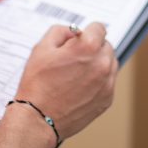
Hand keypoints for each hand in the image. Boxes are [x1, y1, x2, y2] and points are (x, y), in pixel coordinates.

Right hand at [13, 22, 116, 140]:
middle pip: (105, 45)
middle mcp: (102, 63)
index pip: (99, 28)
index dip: (86, 31)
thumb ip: (61, 31)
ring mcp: (107, 83)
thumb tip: (74, 33)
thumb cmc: (37, 84)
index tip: (79, 39)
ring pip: (110, 63)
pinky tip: (80, 87)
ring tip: (77, 73)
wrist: (37, 119)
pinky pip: (109, 82)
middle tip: (74, 59)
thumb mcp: (42, 47)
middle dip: (92, 48)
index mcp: (88, 46)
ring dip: (98, 63)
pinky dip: (99, 81)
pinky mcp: (107, 99)